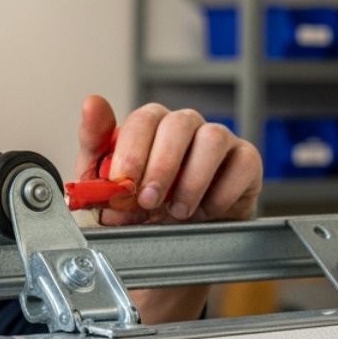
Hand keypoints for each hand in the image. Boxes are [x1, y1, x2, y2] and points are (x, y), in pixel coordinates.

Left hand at [76, 95, 260, 226]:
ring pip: (212, 139)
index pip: (142, 120)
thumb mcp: (107, 184)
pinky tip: (204, 211)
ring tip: (177, 211)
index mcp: (150, 125)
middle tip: (147, 201)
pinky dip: (222, 193)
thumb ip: (96, 149)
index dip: (131, 151)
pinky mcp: (246, 160)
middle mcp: (185, 125)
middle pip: (177, 125)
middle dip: (160, 166)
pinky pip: (243, 164)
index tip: (122, 182)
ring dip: (191, 180)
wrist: (177, 234)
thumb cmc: (141, 202)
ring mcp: (218, 139)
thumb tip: (91, 104)